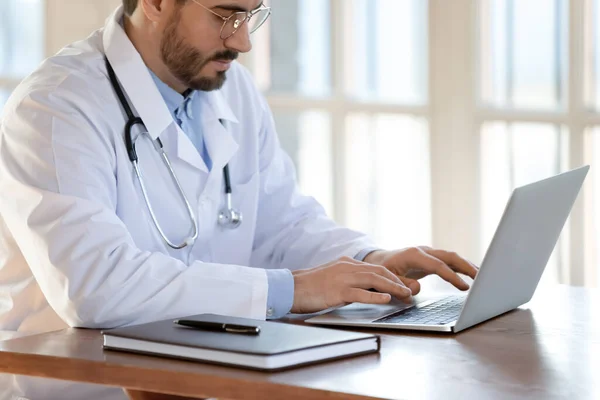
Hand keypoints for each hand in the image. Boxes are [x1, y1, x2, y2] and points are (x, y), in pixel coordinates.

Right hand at [290, 256, 412, 313]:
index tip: (403, 286)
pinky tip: (386, 299)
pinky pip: (360, 293)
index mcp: (346, 263)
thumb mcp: (333, 279)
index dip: (392, 277)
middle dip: (397, 281)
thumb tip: (367, 290)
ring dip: (392, 287)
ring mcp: (342, 278)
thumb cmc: (310, 287)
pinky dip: (375, 296)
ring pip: (373, 280)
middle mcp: (346, 267)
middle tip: (410, 291)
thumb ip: (349, 281)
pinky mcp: (337, 291)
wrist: (290, 288)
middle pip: (378, 272)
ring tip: (405, 295)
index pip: (375, 268)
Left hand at [364, 247, 478, 294]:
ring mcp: (429, 253)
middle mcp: (423, 251)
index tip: (465, 287)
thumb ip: (401, 284)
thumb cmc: (383, 270)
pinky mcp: (432, 258)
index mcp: (413, 255)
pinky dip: (461, 267)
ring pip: (452, 257)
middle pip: (449, 256)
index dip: (452, 276)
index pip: (437, 265)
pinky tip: (473, 274)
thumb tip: (417, 289)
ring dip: (467, 266)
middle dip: (466, 266)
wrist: (379, 260)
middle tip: (482, 278)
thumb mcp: (387, 279)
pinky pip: (449, 261)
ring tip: (483, 277)